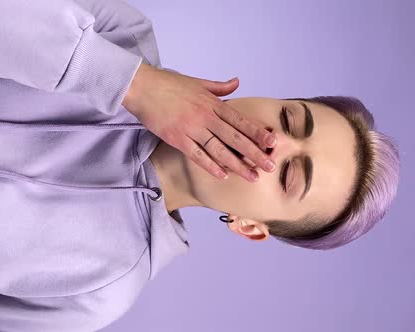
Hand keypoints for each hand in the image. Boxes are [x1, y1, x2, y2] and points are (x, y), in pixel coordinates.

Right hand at [122, 63, 276, 181]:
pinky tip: (223, 175)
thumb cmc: (168, 83)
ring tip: (252, 176)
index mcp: (212, 103)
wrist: (142, 87)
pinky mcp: (176, 138)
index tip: (272, 143)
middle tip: (270, 166)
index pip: (240, 120)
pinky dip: (211, 165)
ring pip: (219, 150)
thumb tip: (237, 82)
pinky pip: (197, 155)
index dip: (257, 132)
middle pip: (234, 138)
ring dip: (237, 164)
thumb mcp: (197, 82)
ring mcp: (191, 128)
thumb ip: (219, 86)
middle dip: (254, 153)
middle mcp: (205, 116)